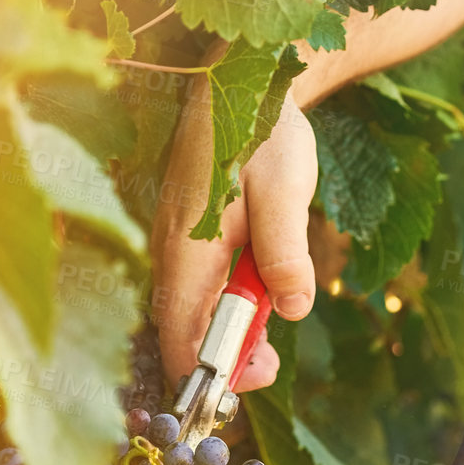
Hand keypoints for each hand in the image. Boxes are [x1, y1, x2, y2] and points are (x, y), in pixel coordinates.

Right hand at [151, 68, 318, 391]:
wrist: (248, 79)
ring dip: (230, 331)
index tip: (246, 385)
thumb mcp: (285, 189)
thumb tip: (292, 309)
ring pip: (191, 311)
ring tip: (272, 335)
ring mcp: (176, 244)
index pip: (178, 331)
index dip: (205, 372)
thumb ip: (285, 251)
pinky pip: (200, 288)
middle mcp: (171, 250)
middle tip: (273, 366)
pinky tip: (261, 296)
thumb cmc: (265, 131)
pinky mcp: (190, 238)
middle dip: (224, 358)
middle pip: (182, 329)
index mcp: (186, 244)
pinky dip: (228, 305)